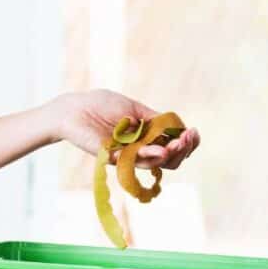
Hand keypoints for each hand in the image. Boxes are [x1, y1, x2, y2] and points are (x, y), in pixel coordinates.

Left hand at [50, 89, 199, 169]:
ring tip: (177, 143)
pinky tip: (161, 149)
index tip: (193, 132)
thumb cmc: (101, 104)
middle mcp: (139, 149)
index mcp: (147, 136)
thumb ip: (155, 119)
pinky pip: (135, 161)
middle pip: (170, 160)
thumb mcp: (135, 108)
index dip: (187, 142)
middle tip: (187, 138)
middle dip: (183, 150)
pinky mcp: (114, 158)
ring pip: (156, 164)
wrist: (74, 108)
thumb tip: (179, 128)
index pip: (173, 146)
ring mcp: (127, 156)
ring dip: (171, 154)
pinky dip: (150, 156)